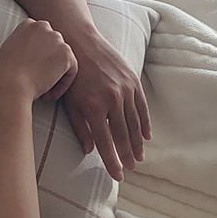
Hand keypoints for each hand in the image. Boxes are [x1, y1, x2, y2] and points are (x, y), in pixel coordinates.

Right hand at [0, 19, 77, 101]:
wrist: (12, 83)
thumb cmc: (7, 72)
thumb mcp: (10, 47)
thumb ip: (23, 42)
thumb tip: (32, 50)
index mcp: (28, 24)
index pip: (41, 35)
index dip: (39, 53)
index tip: (34, 66)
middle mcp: (43, 27)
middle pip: (54, 45)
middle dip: (49, 62)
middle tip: (39, 78)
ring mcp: (56, 39)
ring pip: (63, 58)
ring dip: (56, 74)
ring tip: (43, 89)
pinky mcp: (66, 54)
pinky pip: (71, 70)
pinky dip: (63, 84)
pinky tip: (50, 93)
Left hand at [58, 29, 150, 181]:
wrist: (79, 41)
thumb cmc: (69, 73)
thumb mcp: (69, 101)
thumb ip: (80, 127)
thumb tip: (89, 150)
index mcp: (93, 107)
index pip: (105, 142)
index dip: (112, 161)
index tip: (118, 176)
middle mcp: (112, 99)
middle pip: (123, 135)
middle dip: (127, 155)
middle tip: (131, 169)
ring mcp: (124, 89)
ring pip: (135, 123)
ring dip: (138, 142)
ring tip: (139, 157)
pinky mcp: (132, 80)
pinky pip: (142, 106)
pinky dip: (145, 122)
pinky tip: (147, 136)